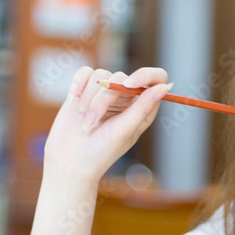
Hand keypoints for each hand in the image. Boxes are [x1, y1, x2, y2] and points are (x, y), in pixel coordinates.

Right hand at [43, 66, 170, 184]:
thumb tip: (165, 87)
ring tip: (83, 123)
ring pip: (101, 76)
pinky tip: (73, 97)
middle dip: (102, 100)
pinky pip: (85, 73)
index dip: (146, 75)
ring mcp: (105, 92)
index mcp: (143, 107)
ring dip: (87, 100)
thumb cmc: (100, 152)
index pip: (157, 78)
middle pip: (121, 77)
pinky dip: (78, 83)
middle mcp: (126, 97)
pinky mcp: (85, 89)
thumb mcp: (123, 132)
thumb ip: (143, 108)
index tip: (127, 84)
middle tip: (90, 122)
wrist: (69, 161)